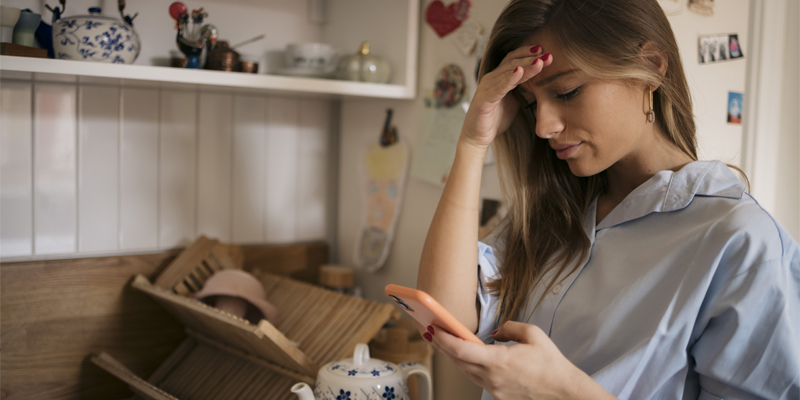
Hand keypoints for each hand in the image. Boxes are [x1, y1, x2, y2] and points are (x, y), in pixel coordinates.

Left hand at [426, 321, 616, 399]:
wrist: (565, 392)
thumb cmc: (552, 364)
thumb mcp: (533, 334)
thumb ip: (509, 327)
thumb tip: (495, 332)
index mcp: (498, 361)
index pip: (460, 350)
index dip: (443, 338)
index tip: (433, 328)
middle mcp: (492, 378)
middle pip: (457, 361)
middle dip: (442, 345)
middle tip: (431, 332)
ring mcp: (494, 390)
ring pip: (466, 372)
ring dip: (453, 357)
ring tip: (444, 342)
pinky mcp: (499, 396)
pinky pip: (478, 380)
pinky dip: (469, 367)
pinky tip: (467, 358)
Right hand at [461, 46, 552, 149]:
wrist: (477, 137)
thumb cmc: (495, 119)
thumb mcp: (514, 101)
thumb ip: (524, 90)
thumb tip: (542, 83)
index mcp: (498, 78)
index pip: (514, 59)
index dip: (528, 54)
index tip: (545, 51)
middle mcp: (491, 79)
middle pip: (512, 63)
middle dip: (531, 58)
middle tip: (548, 55)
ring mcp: (486, 88)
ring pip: (508, 73)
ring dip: (525, 66)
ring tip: (540, 62)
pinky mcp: (484, 99)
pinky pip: (499, 88)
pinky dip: (510, 79)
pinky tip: (520, 72)